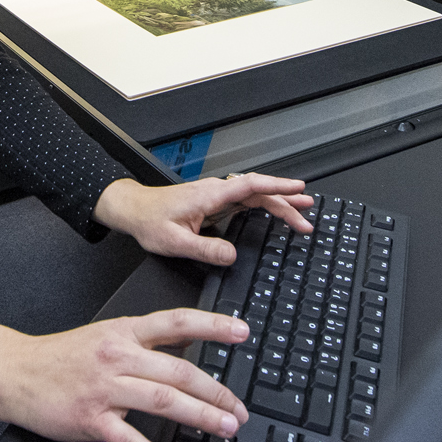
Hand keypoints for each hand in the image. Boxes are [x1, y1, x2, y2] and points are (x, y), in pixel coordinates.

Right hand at [0, 310, 251, 441]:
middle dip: (216, 391)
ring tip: (224, 429)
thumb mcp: (106, 335)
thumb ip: (146, 340)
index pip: (177, 323)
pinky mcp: (89, 418)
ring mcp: (105, 388)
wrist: (13, 372)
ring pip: (162, 400)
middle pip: (179, 371)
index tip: (241, 332)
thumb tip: (187, 342)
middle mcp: (119, 356)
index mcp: (125, 332)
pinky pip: (128, 439)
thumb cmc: (60, 358)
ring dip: (200, 416)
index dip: (212, 325)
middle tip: (239, 410)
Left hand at [93, 173, 313, 265]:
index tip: (298, 189)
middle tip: (307, 217)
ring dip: (279, 203)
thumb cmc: (150, 221)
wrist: (134, 210)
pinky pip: (246, 201)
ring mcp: (216, 196)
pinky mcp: (215, 203)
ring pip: (254, 195)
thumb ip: (204, 249)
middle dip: (286, 201)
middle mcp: (216, 192)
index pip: (250, 186)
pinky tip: (276, 211)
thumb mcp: (175, 241)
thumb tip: (231, 256)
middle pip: (259, 192)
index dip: (276, 186)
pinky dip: (265, 205)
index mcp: (209, 196)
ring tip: (302, 213)